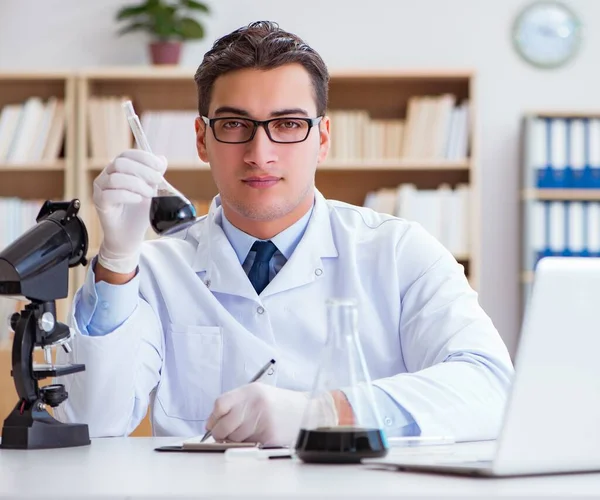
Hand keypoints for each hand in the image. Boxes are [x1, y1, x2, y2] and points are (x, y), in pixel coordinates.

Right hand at [93, 150, 166, 273]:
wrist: (130, 235)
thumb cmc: (138, 212)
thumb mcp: (150, 190)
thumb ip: (154, 175)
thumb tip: (162, 159)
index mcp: (118, 169)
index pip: (127, 154)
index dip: (144, 157)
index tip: (160, 166)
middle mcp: (106, 176)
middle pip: (120, 163)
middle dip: (143, 170)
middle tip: (158, 181)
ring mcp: (100, 189)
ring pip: (115, 178)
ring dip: (137, 184)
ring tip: (149, 194)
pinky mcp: (99, 202)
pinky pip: (109, 194)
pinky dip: (127, 195)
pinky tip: (138, 200)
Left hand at [205, 383, 338, 446]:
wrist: (308, 411)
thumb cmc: (281, 403)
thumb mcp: (259, 393)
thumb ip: (237, 403)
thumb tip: (213, 420)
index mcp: (251, 391)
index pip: (220, 404)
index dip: (213, 416)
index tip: (213, 422)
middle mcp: (255, 405)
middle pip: (223, 426)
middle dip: (220, 433)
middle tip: (224, 434)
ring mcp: (262, 421)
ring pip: (234, 438)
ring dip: (234, 440)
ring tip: (246, 432)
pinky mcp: (269, 436)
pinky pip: (247, 445)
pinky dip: (247, 444)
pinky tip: (256, 436)